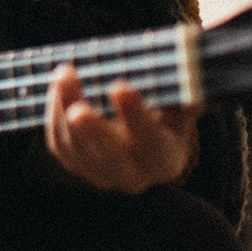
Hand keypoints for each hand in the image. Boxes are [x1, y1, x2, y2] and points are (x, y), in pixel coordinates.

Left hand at [45, 64, 196, 192]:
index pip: (152, 142)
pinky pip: (59, 142)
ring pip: (77, 147)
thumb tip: (196, 82)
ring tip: (65, 74)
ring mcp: (100, 173)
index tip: (121, 87)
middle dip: (93, 131)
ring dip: (65, 109)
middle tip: (77, 110)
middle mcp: (133, 175)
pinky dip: (54, 112)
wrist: (138, 147)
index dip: (136, 115)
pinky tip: (59, 84)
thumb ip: (184, 99)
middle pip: (110, 156)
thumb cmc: (163, 120)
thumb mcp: (179, 112)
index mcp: (165, 161)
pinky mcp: (74, 163)